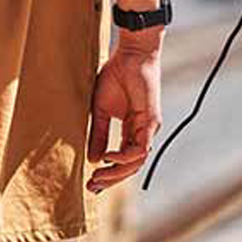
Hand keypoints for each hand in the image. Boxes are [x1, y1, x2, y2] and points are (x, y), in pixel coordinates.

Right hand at [88, 39, 162, 192]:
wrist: (131, 55)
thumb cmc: (116, 76)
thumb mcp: (101, 110)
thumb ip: (100, 135)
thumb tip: (94, 160)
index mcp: (131, 130)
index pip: (123, 159)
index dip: (108, 173)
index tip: (90, 184)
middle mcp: (143, 133)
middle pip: (131, 165)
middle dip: (111, 178)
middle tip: (93, 186)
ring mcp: (149, 128)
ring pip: (137, 161)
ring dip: (117, 172)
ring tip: (98, 176)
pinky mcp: (151, 122)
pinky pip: (140, 148)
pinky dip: (124, 156)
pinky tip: (108, 157)